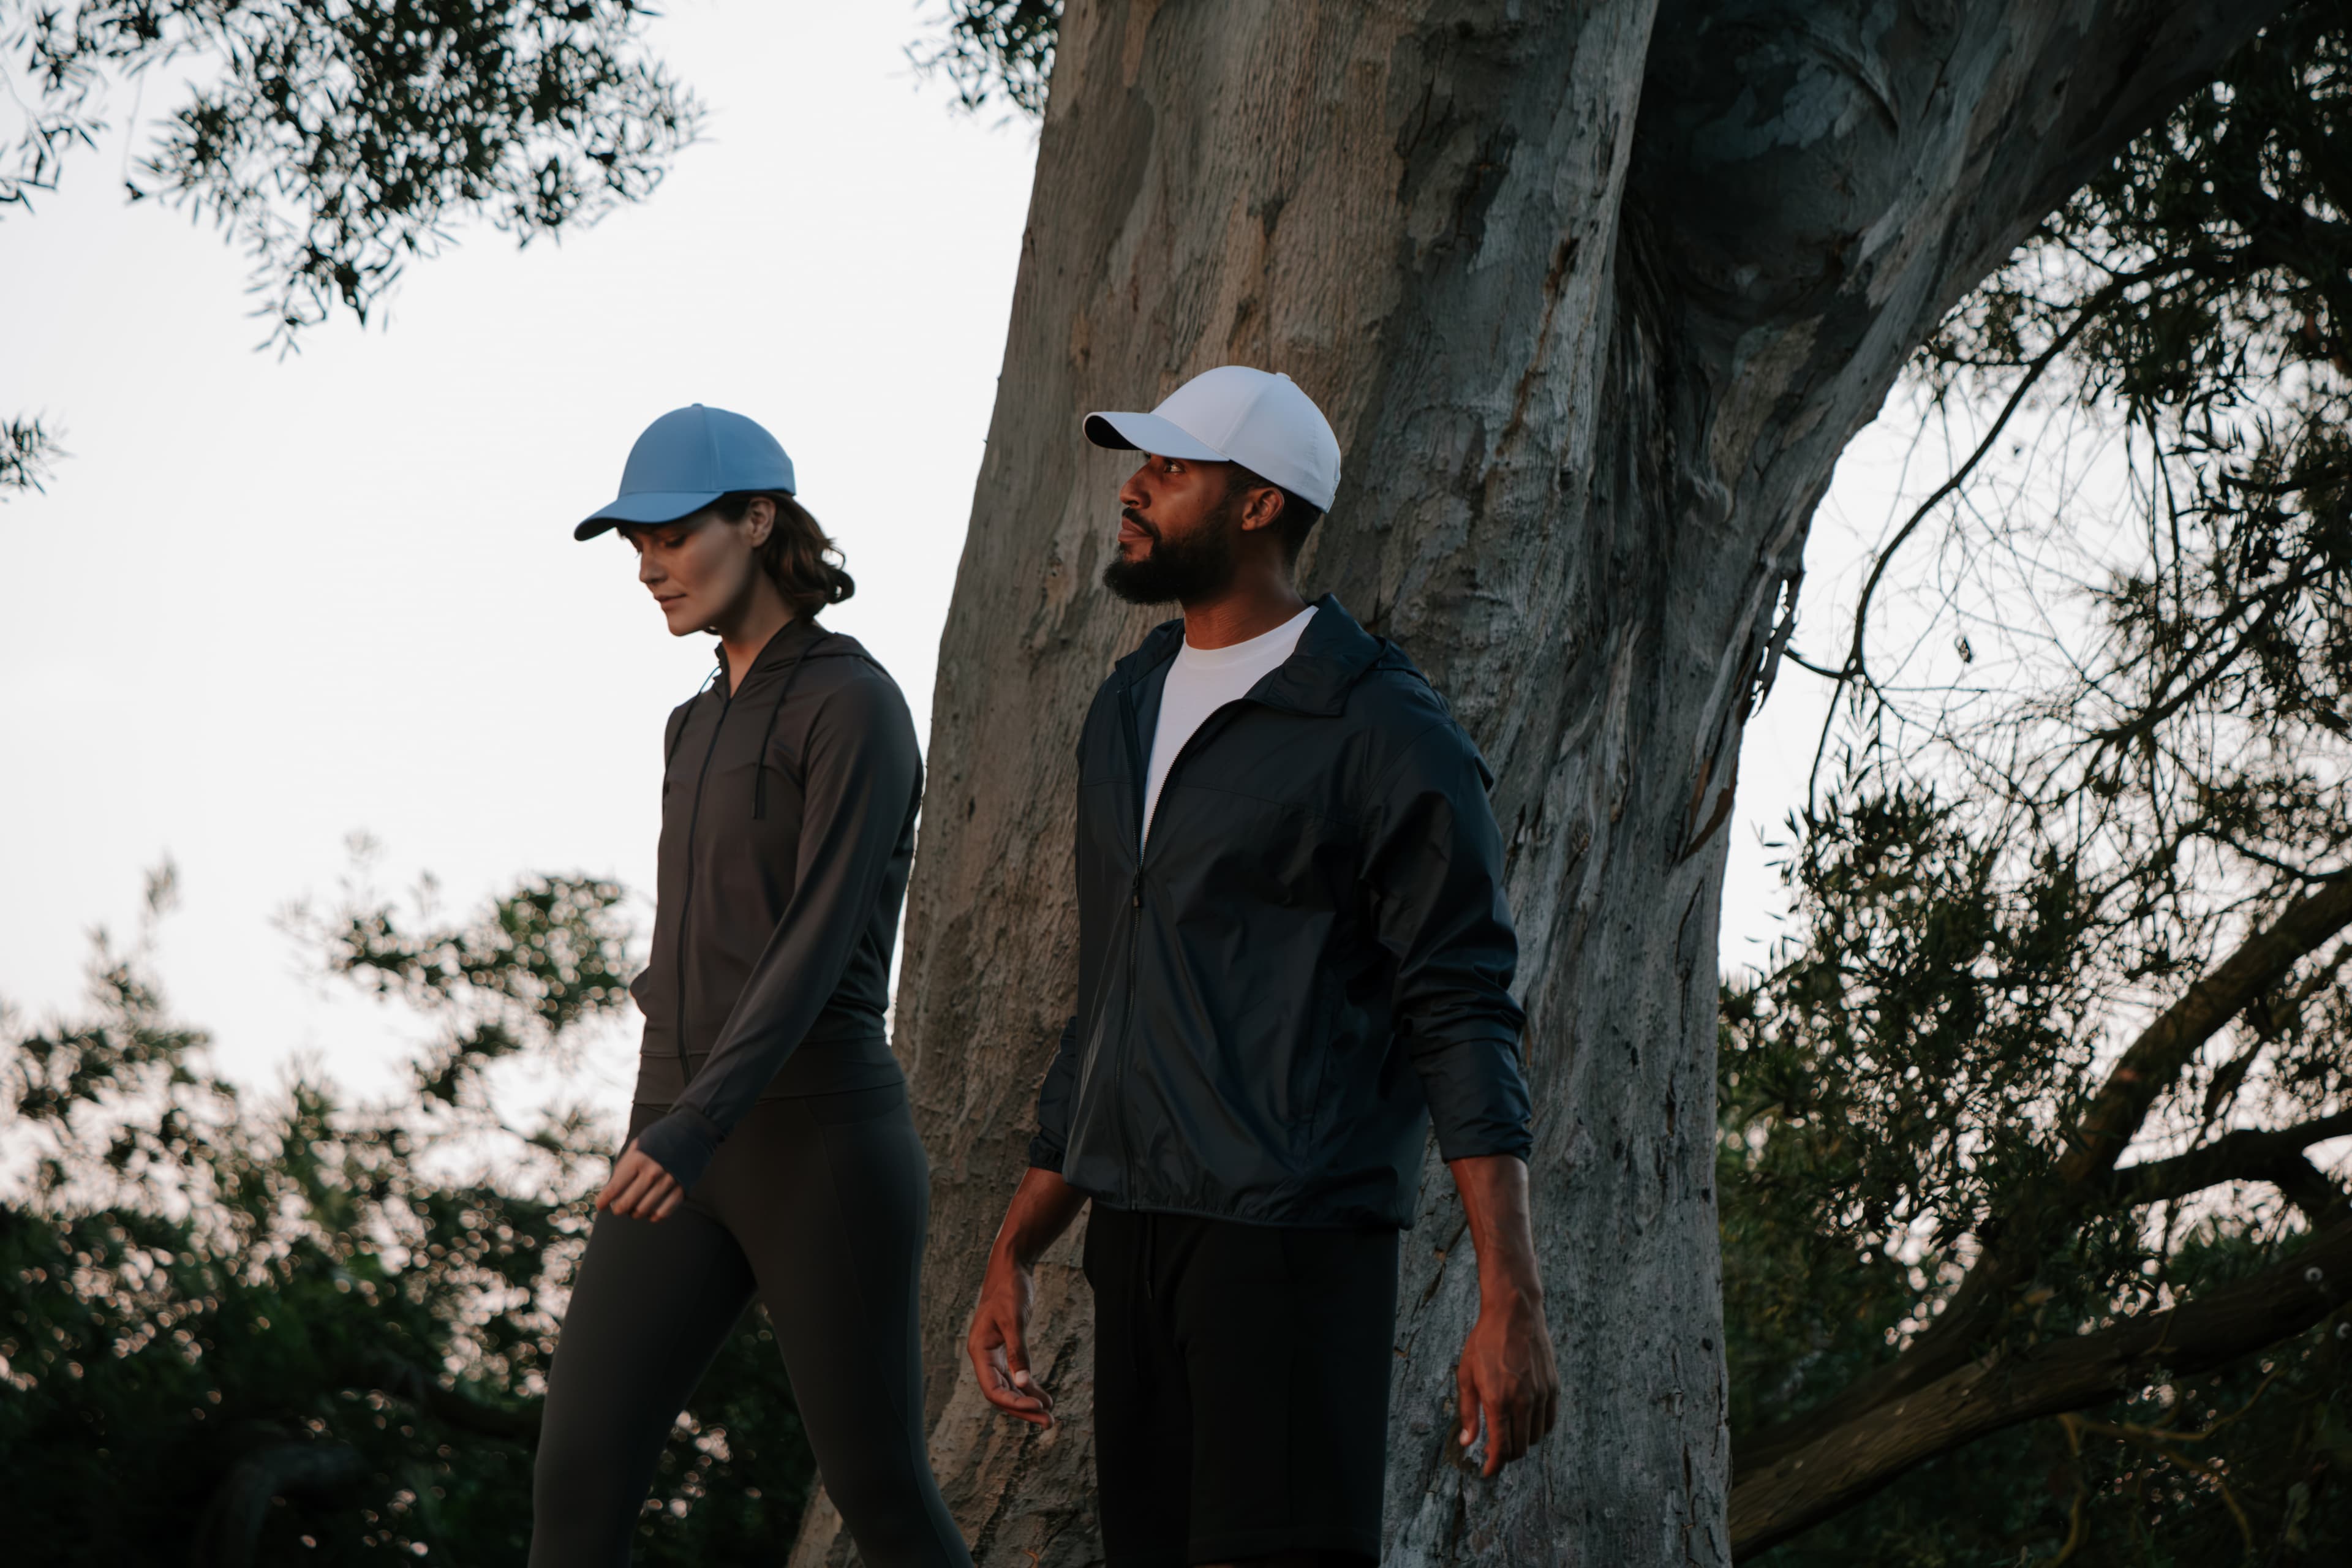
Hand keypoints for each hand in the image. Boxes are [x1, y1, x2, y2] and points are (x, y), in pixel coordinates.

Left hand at [596, 1141, 684, 1221]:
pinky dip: (654, 1216)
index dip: (603, 1201)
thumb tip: (610, 1193)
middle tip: (617, 1209)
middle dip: (618, 1210)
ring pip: (643, 1210)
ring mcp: (669, 1181)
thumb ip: (624, 1168)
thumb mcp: (637, 1147)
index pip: (615, 1188)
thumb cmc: (658, 1141)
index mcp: (638, 1159)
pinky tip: (651, 1212)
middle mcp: (653, 1171)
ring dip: (635, 1213)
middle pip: (627, 1203)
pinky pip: (663, 1212)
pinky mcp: (682, 1188)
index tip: (600, 1206)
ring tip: (634, 1208)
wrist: (692, 1131)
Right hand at [967, 1247, 1052, 1425]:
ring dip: (1028, 1401)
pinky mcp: (1005, 1350)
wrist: (1011, 1268)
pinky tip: (1044, 1396)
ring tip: (1050, 1413)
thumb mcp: (1015, 1320)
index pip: (992, 1389)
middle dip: (1023, 1408)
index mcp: (979, 1351)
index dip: (1013, 1402)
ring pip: (1009, 1387)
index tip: (1037, 1408)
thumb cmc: (1010, 1289)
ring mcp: (994, 1354)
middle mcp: (984, 1357)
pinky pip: (1015, 1376)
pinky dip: (1029, 1387)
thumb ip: (1018, 1352)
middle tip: (1048, 1422)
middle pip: (1001, 1393)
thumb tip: (1024, 1384)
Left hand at [1455, 1284, 1558, 1475]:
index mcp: (1498, 1400)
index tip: (1487, 1472)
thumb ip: (1469, 1412)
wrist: (1515, 1313)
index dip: (1493, 1466)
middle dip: (1505, 1457)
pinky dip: (1538, 1431)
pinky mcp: (1553, 1387)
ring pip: (1535, 1438)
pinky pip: (1549, 1422)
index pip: (1501, 1448)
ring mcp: (1541, 1395)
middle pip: (1519, 1448)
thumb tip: (1468, 1443)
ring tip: (1508, 1436)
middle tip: (1494, 1453)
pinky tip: (1526, 1425)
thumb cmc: (1485, 1341)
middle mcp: (1523, 1401)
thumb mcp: (1466, 1374)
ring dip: (1521, 1444)